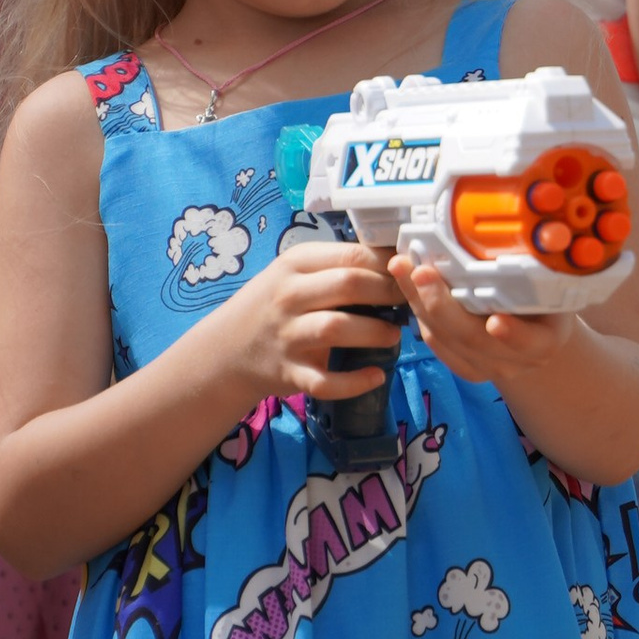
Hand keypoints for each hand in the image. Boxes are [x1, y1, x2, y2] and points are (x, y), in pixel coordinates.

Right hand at [216, 243, 406, 409]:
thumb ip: (336, 266)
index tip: (410, 272)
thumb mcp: (296, 273)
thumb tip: (395, 261)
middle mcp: (290, 296)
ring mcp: (288, 336)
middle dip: (388, 292)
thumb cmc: (273, 304)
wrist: (228, 349)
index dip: (389, 264)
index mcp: (296, 263)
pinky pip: (325, 381)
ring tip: (394, 336)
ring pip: (337, 328)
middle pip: (349, 285)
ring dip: (374, 332)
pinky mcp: (289, 372)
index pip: (352, 255)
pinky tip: (376, 376)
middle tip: (410, 302)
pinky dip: (354, 382)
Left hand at [395, 256, 578, 395]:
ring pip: (446, 340)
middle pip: (473, 340)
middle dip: (442, 307)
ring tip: (403, 267)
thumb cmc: (545, 298)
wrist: (540, 333)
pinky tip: (406, 283)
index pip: (531, 342)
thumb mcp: (551, 283)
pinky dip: (418, 312)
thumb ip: (537, 268)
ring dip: (420, 303)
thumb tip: (519, 232)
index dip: (513, 334)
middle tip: (422, 272)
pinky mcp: (465, 367)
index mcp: (545, 340)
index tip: (495, 322)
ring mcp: (488, 367)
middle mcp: (517, 360)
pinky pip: (435, 343)